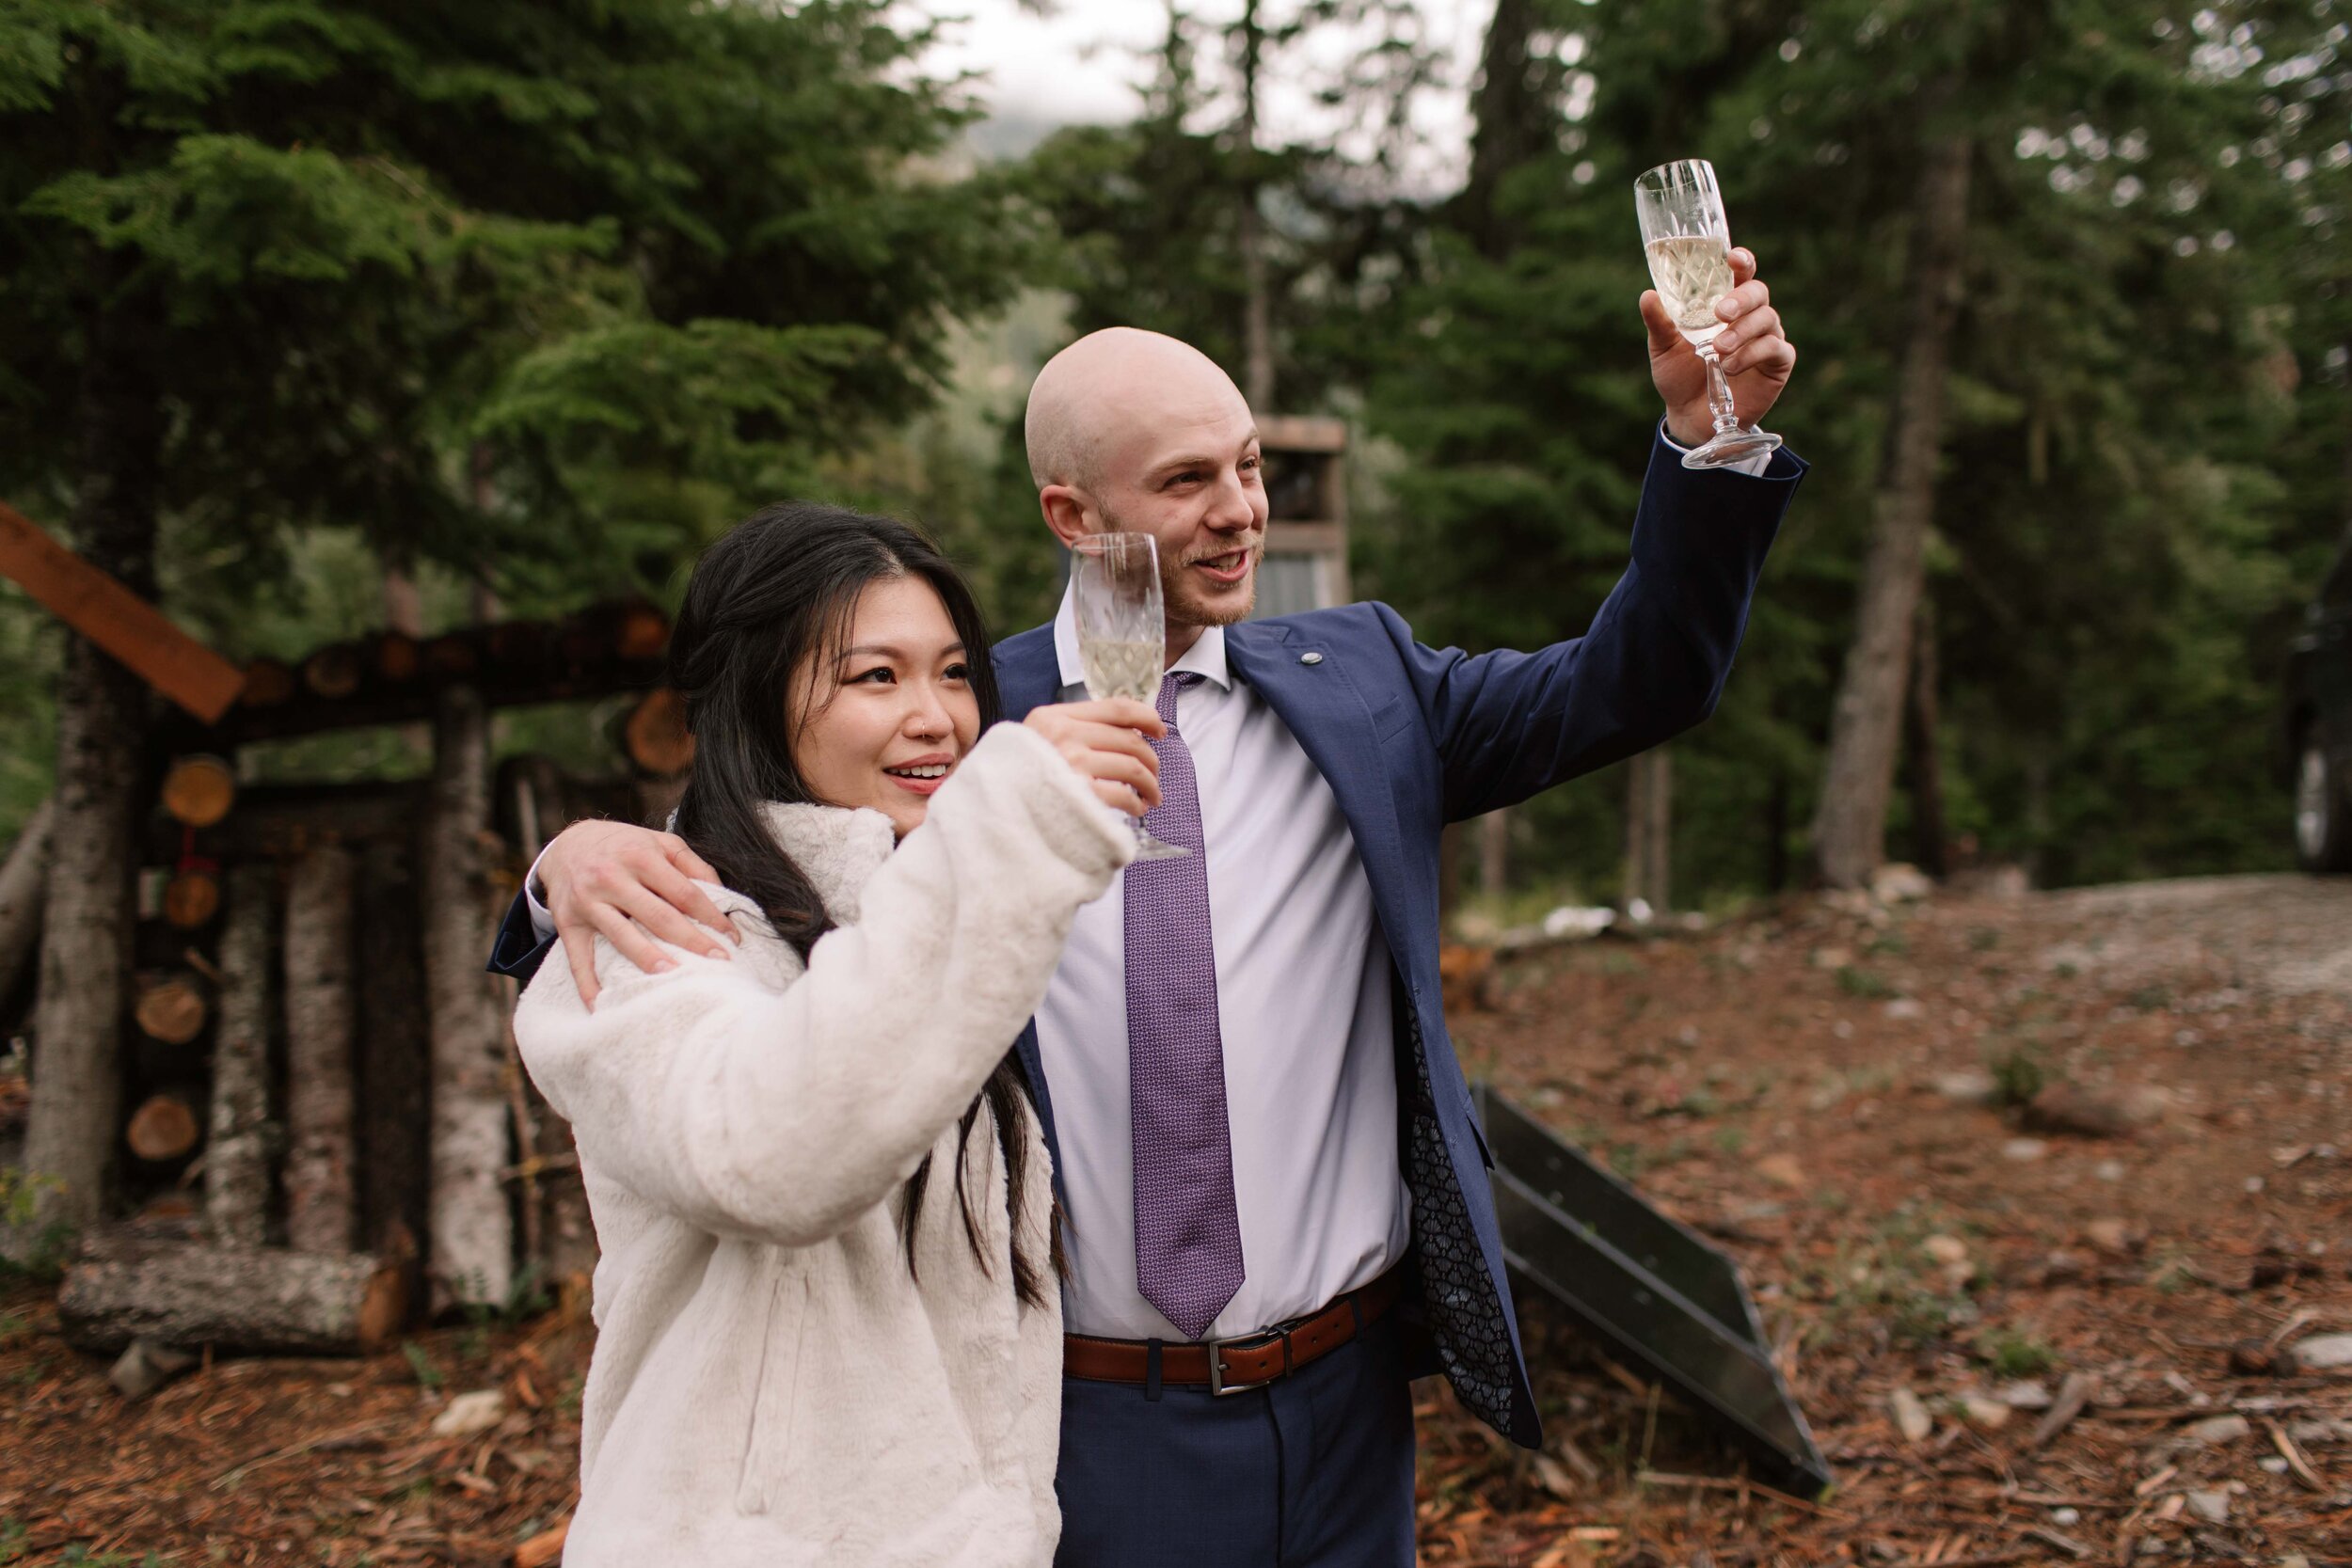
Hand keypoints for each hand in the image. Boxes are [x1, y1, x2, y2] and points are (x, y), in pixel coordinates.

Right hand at [538, 819, 733, 1007]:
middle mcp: (612, 878)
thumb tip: (721, 894)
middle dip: (692, 942)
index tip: (732, 938)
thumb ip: (692, 864)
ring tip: (674, 978)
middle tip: (719, 963)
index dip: (711, 916)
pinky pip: (578, 958)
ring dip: (649, 960)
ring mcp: (588, 902)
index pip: (684, 893)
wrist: (566, 845)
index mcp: (640, 856)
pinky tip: (602, 1005)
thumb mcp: (659, 841)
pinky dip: (588, 984)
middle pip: (658, 917)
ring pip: (622, 937)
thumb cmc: (624, 846)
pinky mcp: (568, 923)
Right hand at [1022, 699, 1165, 816]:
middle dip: (1151, 760)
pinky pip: (1123, 795)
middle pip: (1129, 740)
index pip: (1116, 708)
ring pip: (1132, 767)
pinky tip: (1136, 808)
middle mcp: (1064, 736)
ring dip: (1150, 784)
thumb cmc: (1017, 775)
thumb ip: (1072, 729)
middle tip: (1154, 775)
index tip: (1160, 730)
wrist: (990, 806)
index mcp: (1055, 717)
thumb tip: (1126, 732)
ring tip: (1151, 796)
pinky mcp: (1078, 794)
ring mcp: (1071, 765)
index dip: (1147, 717)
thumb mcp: (1037, 737)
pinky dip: (1137, 803)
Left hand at [1643, 248, 1795, 447]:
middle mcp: (1751, 316)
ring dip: (1742, 331)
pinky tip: (1731, 366)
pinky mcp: (1778, 363)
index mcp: (1726, 304)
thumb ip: (1659, 322)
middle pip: (1759, 292)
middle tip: (1721, 313)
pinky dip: (1753, 354)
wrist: (1689, 417)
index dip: (1742, 261)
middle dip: (1741, 299)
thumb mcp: (1663, 349)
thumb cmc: (1680, 375)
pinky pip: (1775, 349)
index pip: (1741, 274)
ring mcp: (1767, 338)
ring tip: (1718, 349)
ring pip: (1767, 319)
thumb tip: (1648, 295)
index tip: (1734, 258)